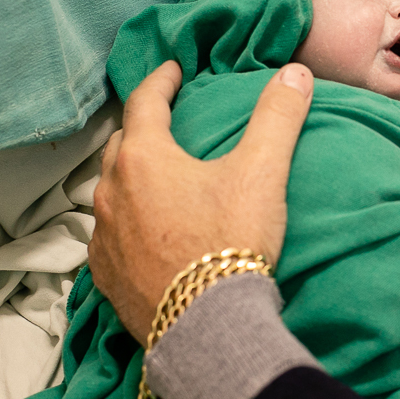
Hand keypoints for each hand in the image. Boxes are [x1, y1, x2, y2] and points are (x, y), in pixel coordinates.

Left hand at [88, 60, 313, 343]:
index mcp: (143, 158)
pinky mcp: (105, 276)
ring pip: (110, 190)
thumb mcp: (262, 172)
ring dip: (129, 175)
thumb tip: (296, 73)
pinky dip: (124, 220)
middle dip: (142, 126)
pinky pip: (108, 234)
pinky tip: (142, 229)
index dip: (162, 80)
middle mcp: (112, 192)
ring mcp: (103, 237)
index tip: (174, 70)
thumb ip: (278, 117)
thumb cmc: (231, 240)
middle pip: (121, 144)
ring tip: (154, 174)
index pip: (145, 101)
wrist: (208, 327)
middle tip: (163, 118)